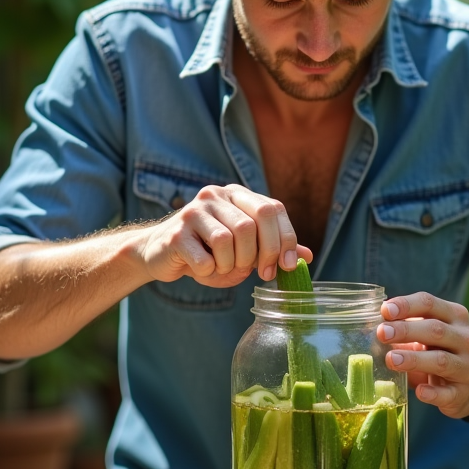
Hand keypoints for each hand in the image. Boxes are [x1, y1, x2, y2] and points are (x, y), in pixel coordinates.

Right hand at [137, 184, 312, 286]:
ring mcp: (194, 211)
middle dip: (261, 254)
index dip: (284, 239)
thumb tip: (308, 256)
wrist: (160, 255)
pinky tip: (202, 268)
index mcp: (237, 195)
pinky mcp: (176, 233)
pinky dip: (210, 271)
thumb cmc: (208, 253)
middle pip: (253, 223)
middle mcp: (216, 196)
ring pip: (229, 240)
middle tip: (260, 273)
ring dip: (232, 265)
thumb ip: (274, 249)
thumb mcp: (245, 251)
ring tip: (223, 267)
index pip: (273, 208)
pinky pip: (205, 258)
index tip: (285, 266)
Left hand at [377, 292, 468, 418]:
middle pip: (436, 330)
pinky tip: (420, 392)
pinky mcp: (462, 392)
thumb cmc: (435, 351)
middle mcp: (463, 338)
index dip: (406, 305)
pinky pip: (448, 393)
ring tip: (391, 359)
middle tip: (382, 333)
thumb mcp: (423, 333)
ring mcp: (465, 366)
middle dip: (406, 330)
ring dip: (415, 359)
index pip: (429, 304)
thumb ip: (402, 326)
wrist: (463, 383)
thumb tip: (367, 326)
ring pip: (442, 360)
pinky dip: (433, 393)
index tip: (384, 310)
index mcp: (453, 315)